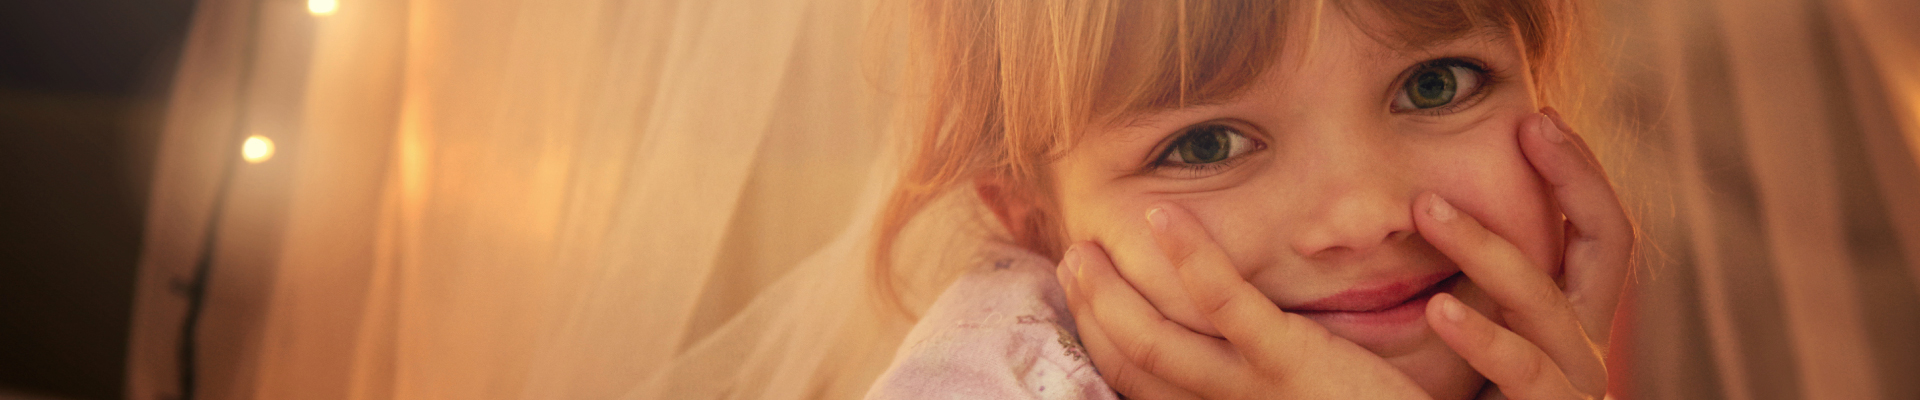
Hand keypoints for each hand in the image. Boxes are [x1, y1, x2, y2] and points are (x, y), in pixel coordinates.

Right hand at [1056, 207, 1427, 398]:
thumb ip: (1267, 382)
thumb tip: (1236, 343)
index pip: (1142, 386)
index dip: (1102, 341)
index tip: (1085, 299)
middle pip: (1135, 364)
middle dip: (1093, 314)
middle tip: (1072, 261)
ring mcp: (1254, 390)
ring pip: (1158, 340)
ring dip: (1113, 292)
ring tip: (1088, 244)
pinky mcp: (1291, 361)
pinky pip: (1227, 305)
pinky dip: (1189, 258)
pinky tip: (1163, 215)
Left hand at [1414, 109, 1630, 399]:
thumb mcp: (1471, 343)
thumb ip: (1459, 291)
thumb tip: (1412, 221)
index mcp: (1569, 319)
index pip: (1595, 230)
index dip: (1577, 172)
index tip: (1537, 121)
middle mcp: (1585, 344)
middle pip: (1608, 244)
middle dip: (1574, 180)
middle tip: (1528, 128)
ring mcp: (1575, 385)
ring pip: (1546, 303)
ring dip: (1488, 249)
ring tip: (1427, 210)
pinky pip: (1523, 372)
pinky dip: (1483, 338)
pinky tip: (1440, 308)